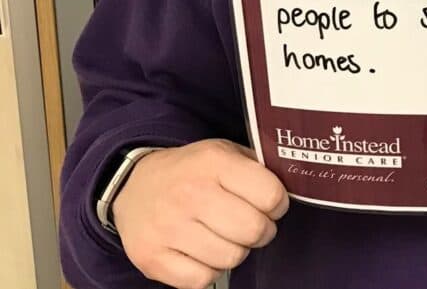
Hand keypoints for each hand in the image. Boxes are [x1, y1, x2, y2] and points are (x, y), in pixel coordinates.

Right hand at [111, 139, 288, 288]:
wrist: (133, 186)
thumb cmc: (190, 171)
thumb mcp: (223, 152)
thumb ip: (256, 168)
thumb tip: (290, 188)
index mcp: (214, 162)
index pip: (270, 194)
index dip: (278, 204)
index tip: (272, 205)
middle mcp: (190, 193)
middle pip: (253, 229)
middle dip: (263, 231)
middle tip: (254, 225)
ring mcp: (168, 228)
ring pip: (231, 257)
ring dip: (237, 250)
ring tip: (227, 236)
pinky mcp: (152, 258)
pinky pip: (202, 279)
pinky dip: (210, 270)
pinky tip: (205, 251)